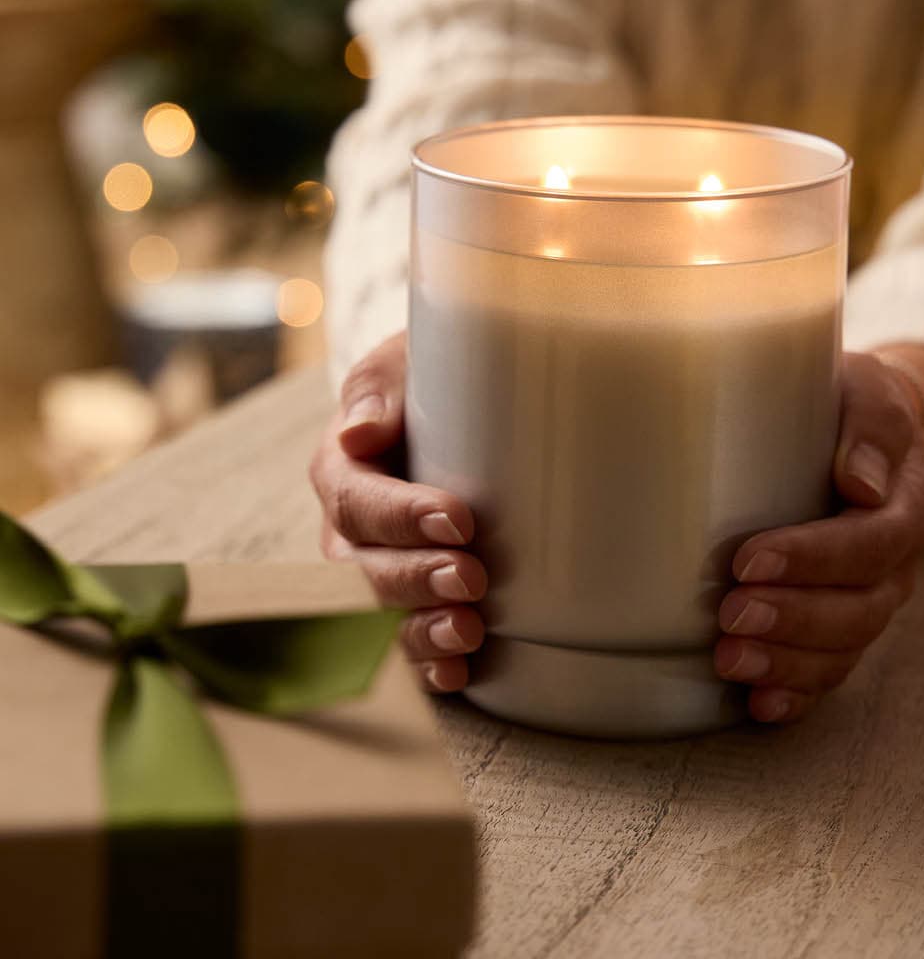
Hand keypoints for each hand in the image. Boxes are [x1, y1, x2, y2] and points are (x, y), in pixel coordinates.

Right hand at [309, 332, 484, 694]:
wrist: (460, 399)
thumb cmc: (430, 377)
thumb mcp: (406, 361)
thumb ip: (381, 388)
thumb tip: (360, 433)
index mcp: (342, 470)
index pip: (358, 501)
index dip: (402, 516)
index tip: (460, 518)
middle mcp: (350, 532)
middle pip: (362, 570)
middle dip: (415, 580)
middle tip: (471, 579)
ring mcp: (376, 572)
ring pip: (378, 617)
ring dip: (419, 632)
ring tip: (467, 633)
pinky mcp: (410, 603)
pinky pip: (404, 646)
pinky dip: (427, 666)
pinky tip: (458, 672)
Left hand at [713, 351, 923, 724]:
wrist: (858, 428)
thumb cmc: (851, 402)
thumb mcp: (867, 390)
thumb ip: (871, 425)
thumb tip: (861, 481)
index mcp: (905, 509)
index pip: (871, 544)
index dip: (814, 559)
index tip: (749, 558)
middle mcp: (894, 567)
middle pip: (858, 610)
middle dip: (793, 620)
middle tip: (730, 616)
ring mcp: (868, 602)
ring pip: (843, 649)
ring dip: (787, 664)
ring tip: (729, 661)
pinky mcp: (838, 626)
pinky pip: (829, 672)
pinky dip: (797, 695)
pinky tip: (758, 706)